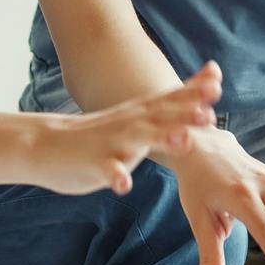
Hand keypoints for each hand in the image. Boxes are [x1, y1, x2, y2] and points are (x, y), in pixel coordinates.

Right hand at [26, 64, 220, 195]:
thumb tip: (202, 101)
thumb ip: (167, 112)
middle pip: (163, 116)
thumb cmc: (99, 135)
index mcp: (142, 114)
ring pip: (140, 139)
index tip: (218, 79)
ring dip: (162, 138)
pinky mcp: (94, 163)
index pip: (172, 98)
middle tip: (210, 112)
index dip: (194, 89)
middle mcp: (131, 123)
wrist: (47, 144)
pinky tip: (124, 184)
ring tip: (183, 140)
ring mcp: (112, 142)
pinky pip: (106, 171)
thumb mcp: (137, 119)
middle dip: (187, 113)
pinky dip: (115, 176)